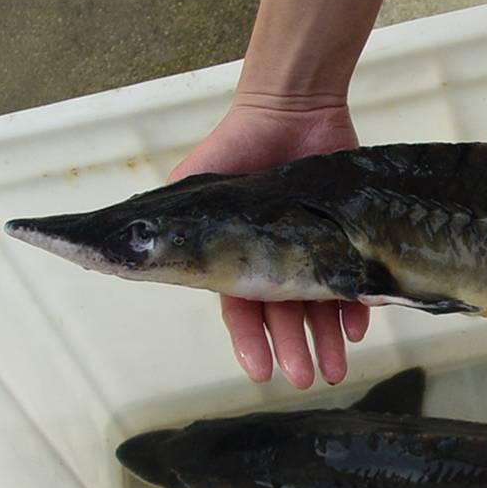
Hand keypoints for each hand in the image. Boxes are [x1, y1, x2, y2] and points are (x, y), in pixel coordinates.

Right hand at [168, 95, 368, 387]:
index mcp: (237, 256)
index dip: (249, 341)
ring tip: (336, 370)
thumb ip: (170, 222)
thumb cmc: (238, 144)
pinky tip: (360, 325)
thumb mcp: (196, 185)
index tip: (260, 372)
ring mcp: (314, 249)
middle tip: (305, 379)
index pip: (240, 308)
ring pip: (320, 304)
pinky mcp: (348, 235)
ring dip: (326, 339)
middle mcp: (276, 260)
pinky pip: (356, 276)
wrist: (292, 109)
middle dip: (293, 347)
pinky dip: (358, 302)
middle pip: (284, 314)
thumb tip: (126, 253)